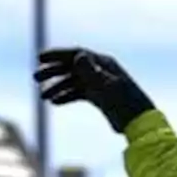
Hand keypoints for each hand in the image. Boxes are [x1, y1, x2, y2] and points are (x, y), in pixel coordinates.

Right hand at [34, 47, 154, 132]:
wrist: (140, 123)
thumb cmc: (126, 103)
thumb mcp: (106, 87)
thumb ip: (90, 71)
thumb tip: (77, 55)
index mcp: (103, 63)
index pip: (76, 54)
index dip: (57, 55)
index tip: (39, 59)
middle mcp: (100, 70)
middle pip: (72, 67)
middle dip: (53, 72)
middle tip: (35, 78)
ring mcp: (100, 84)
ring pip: (73, 82)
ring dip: (58, 87)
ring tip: (43, 97)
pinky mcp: (100, 97)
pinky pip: (79, 93)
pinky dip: (67, 96)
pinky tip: (55, 102)